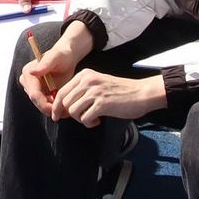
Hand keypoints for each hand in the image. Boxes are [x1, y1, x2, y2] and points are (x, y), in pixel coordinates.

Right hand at [17, 23, 90, 118]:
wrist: (67, 57)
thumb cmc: (62, 54)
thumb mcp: (55, 57)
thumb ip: (45, 64)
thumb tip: (32, 72)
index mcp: (28, 73)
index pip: (34, 94)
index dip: (45, 104)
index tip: (57, 109)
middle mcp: (27, 82)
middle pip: (36, 102)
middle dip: (49, 109)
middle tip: (64, 113)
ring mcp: (33, 88)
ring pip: (41, 105)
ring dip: (52, 110)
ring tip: (66, 111)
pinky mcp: (39, 92)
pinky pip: (45, 104)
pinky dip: (54, 108)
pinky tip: (64, 108)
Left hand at [51, 70, 167, 127]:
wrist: (141, 93)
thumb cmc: (120, 91)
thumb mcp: (97, 84)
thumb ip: (81, 91)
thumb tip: (63, 108)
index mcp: (84, 75)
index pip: (61, 92)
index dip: (57, 106)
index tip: (58, 116)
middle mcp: (87, 81)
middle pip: (64, 102)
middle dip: (69, 114)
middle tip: (81, 118)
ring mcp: (95, 92)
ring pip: (73, 111)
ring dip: (81, 119)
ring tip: (92, 118)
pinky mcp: (102, 104)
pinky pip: (85, 118)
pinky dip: (89, 123)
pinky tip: (98, 120)